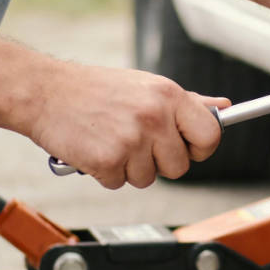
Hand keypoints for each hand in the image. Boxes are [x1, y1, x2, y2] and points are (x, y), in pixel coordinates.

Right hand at [27, 64, 228, 188]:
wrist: (45, 92)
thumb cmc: (96, 90)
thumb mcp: (146, 86)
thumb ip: (188, 102)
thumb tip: (223, 108)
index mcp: (169, 95)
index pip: (210, 135)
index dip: (200, 148)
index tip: (187, 147)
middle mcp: (154, 116)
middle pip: (179, 167)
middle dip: (158, 162)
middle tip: (135, 141)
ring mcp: (131, 140)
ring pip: (147, 179)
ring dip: (129, 168)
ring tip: (111, 140)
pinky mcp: (107, 160)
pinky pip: (118, 183)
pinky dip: (105, 173)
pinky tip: (95, 149)